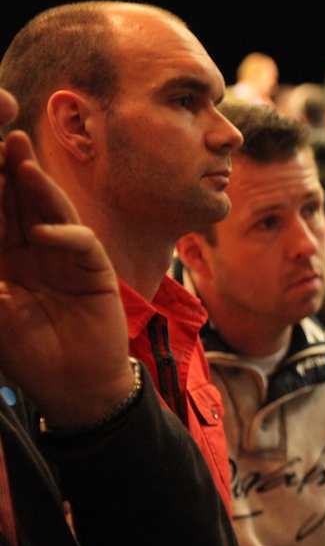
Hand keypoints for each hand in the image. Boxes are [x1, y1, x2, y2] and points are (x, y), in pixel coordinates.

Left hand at [0, 89, 132, 429]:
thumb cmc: (29, 358)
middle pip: (15, 200)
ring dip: (34, 185)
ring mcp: (63, 256)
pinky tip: (45, 234)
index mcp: (1, 259)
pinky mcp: (93, 269)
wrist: (77, 388)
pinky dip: (64, 236)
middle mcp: (30, 250)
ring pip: (46, 210)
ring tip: (18, 157)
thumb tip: (3, 267)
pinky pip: (79, 244)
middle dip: (5, 169)